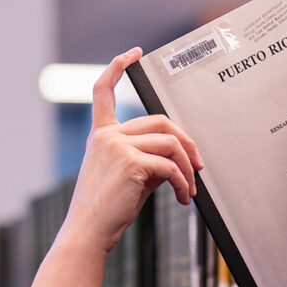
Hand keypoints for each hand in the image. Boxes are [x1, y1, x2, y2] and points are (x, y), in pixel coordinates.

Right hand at [60, 48, 204, 255]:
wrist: (88, 233)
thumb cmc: (104, 212)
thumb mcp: (124, 178)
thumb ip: (146, 159)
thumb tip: (180, 157)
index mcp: (100, 136)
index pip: (103, 92)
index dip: (118, 67)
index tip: (133, 53)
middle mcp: (106, 136)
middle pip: (160, 121)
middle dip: (186, 142)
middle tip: (199, 165)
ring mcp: (117, 146)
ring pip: (170, 143)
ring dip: (188, 168)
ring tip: (190, 189)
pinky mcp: (131, 163)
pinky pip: (170, 166)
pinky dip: (183, 183)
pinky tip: (184, 197)